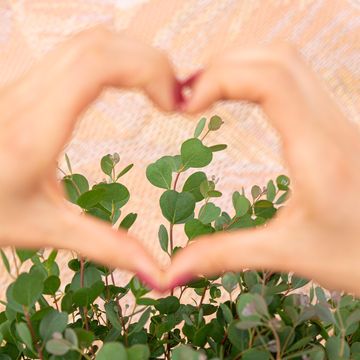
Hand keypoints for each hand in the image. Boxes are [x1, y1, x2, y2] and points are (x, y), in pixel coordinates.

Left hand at [0, 27, 178, 288]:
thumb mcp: (46, 230)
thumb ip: (108, 248)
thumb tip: (161, 274)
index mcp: (34, 132)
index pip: (96, 66)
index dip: (147, 70)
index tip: (172, 104)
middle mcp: (27, 97)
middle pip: (98, 45)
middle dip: (149, 61)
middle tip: (173, 98)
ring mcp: (24, 84)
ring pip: (87, 41)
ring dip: (132, 56)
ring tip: (157, 91)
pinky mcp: (27, 84)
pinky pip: (76, 52)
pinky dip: (113, 58)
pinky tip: (127, 83)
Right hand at [167, 44, 359, 295]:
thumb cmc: (359, 256)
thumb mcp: (287, 254)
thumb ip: (225, 255)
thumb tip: (172, 271)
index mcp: (319, 153)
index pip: (271, 81)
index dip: (220, 79)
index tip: (186, 106)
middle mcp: (330, 126)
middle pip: (277, 58)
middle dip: (224, 65)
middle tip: (189, 95)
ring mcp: (335, 121)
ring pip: (288, 62)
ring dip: (241, 65)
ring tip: (206, 93)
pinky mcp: (332, 127)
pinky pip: (294, 80)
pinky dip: (256, 77)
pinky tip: (237, 99)